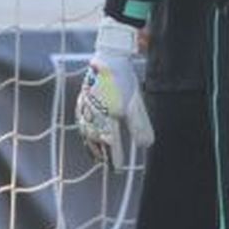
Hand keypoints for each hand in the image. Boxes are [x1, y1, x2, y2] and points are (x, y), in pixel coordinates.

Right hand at [75, 17, 154, 168]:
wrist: (108, 59)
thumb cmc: (124, 81)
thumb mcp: (136, 104)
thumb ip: (140, 126)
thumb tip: (146, 146)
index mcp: (106, 118)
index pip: (111, 144)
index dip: (114, 158)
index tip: (118, 169)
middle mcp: (93, 116)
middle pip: (96, 142)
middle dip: (102, 155)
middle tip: (108, 166)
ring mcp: (85, 109)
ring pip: (87, 133)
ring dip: (92, 146)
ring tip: (97, 156)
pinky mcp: (82, 102)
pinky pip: (82, 123)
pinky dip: (85, 133)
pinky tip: (88, 136)